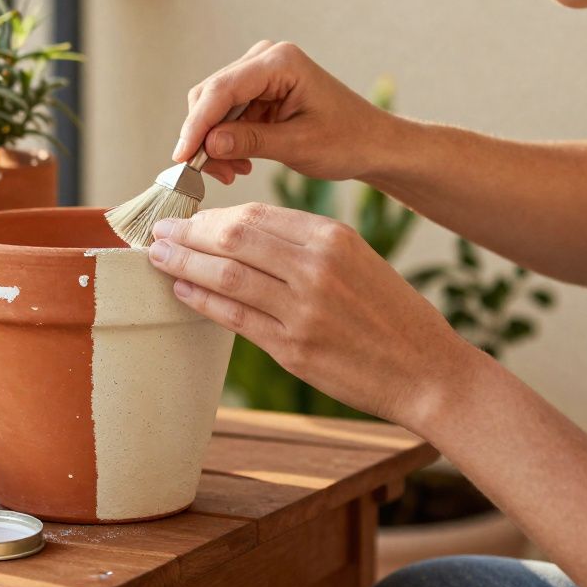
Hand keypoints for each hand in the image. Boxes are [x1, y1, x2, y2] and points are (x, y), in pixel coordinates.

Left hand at [147, 203, 479, 430]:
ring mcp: (303, 310)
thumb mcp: (357, 260)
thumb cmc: (390, 314)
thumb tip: (242, 234)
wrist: (428, 372)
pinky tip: (181, 290)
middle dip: (189, 234)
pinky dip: (201, 301)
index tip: (189, 218)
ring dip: (184, 264)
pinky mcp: (293, 349)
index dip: (213, 216)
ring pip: (226, 276)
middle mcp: (316, 268)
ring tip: (158, 257)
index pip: (256, 215)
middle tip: (159, 233)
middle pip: (234, 238)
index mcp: (333, 238)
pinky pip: (234, 318)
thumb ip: (304, 246)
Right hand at [176, 41, 392, 184]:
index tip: (182, 159)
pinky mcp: (257, 90)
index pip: (221, 91)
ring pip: (212, 107)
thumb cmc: (347, 141)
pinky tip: (240, 164)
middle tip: (211, 175)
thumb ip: (250, 142)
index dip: (196, 125)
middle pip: (210, 96)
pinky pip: (225, 115)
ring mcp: (259, 72)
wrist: (372, 143)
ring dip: (214, 143)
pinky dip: (225, 141)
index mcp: (280, 62)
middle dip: (204, 137)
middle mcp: (265, 59)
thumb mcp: (298, 145)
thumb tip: (206, 146)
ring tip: (232, 173)